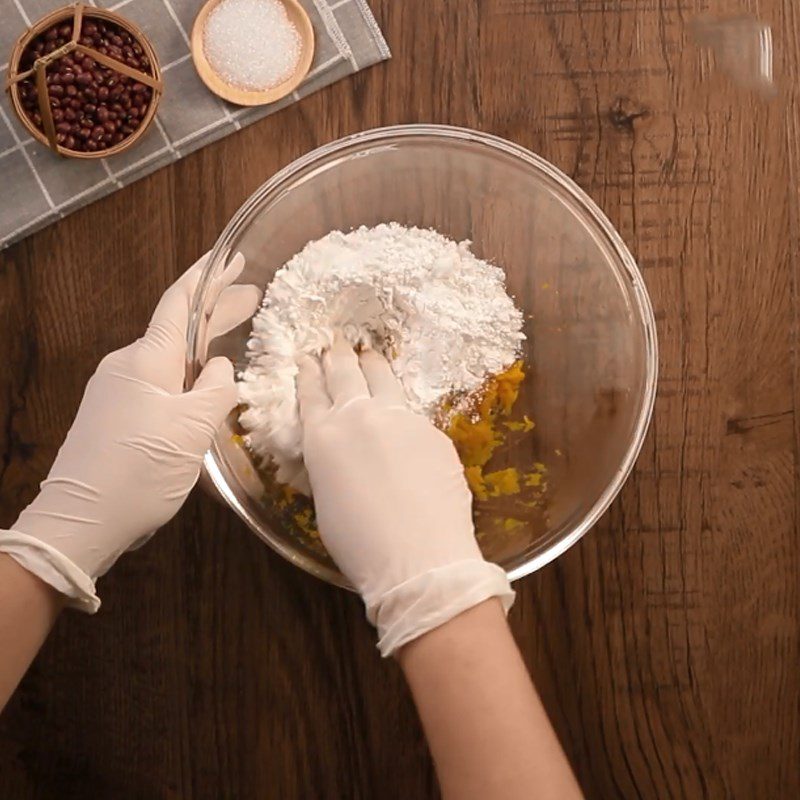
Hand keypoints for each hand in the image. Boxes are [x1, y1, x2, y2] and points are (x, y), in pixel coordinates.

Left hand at [0, 254, 259, 610]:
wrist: (81, 522)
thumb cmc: (139, 472)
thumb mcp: (192, 429)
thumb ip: (217, 390)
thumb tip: (222, 370)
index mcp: (146, 360)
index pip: (179, 302)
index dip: (207, 277)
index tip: (231, 258)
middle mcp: (128, 366)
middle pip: (178, 330)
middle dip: (216, 314)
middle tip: (253, 302)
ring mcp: (118, 392)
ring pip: (170, 362)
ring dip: (204, 353)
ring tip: (237, 352)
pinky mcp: (115, 417)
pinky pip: (159, 387)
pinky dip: (187, 381)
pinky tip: (205, 396)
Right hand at [297, 336, 513, 655]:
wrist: (419, 558)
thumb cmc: (360, 544)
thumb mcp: (326, 499)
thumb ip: (330, 463)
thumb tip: (340, 452)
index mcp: (323, 437)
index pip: (311, 394)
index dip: (309, 375)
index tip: (308, 360)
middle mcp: (358, 417)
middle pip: (345, 374)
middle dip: (338, 357)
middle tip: (336, 345)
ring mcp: (399, 419)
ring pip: (383, 379)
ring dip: (372, 365)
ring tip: (369, 355)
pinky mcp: (431, 430)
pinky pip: (411, 413)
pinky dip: (401, 410)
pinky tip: (402, 418)